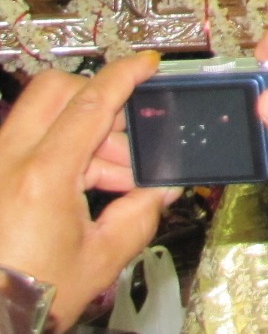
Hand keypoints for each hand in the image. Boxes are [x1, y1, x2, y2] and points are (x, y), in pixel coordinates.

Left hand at [0, 52, 178, 329]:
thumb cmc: (31, 297)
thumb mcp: (101, 258)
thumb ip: (140, 214)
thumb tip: (159, 190)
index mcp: (42, 177)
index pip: (90, 103)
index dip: (124, 76)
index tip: (146, 64)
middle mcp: (8, 162)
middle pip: (54, 92)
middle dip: (96, 96)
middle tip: (126, 125)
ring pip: (41, 117)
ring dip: (84, 133)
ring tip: (114, 175)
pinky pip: (27, 145)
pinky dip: (62, 152)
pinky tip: (86, 186)